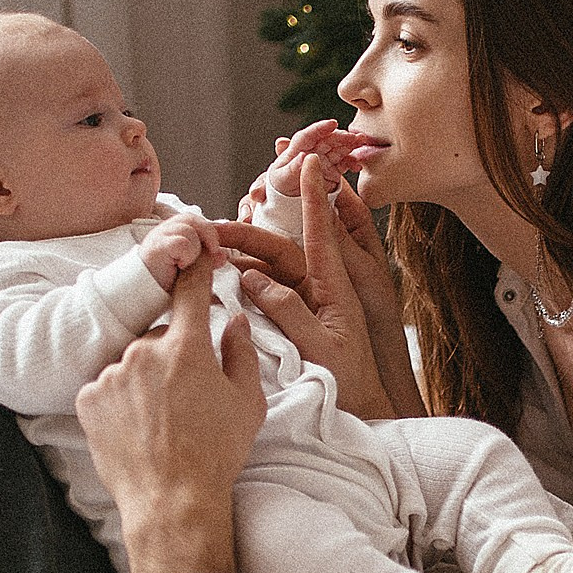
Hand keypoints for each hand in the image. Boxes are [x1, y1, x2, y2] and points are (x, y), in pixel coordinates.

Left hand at [76, 256, 265, 572]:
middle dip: (174, 354)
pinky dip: (119, 399)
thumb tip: (235, 320)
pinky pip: (107, 386)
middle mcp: (144, 351)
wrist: (171, 501)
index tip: (194, 256)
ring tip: (160, 419)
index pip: (189, 292)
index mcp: (187, 347)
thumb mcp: (247, 403)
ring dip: (144, 379)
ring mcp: (111, 374)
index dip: (194, 271)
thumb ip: (242, 352)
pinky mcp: (88, 398)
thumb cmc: (216, 453)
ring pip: (132, 362)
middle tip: (188, 394)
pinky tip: (136, 427)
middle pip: (160, 335)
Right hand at [137, 210, 221, 292]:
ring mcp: (158, 237)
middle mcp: (164, 230)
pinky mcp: (157, 247)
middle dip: (208, 235)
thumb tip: (223, 255)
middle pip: (192, 219)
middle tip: (212, 252)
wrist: (141, 294)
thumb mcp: (191, 268)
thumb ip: (206, 260)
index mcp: (172, 232)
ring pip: (190, 230)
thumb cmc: (164, 282)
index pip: (196, 220)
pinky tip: (180, 266)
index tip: (217, 249)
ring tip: (186, 264)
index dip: (210, 232)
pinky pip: (182, 242)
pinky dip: (187, 255)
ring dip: (195, 249)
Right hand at [213, 156, 422, 420]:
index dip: (314, 196)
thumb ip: (289, 311)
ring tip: (210, 245)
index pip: (321, 232)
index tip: (309, 161)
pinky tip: (225, 271)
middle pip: (281, 248)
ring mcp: (307, 300)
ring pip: (270, 267)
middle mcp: (321, 287)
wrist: (363, 411)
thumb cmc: (350, 382)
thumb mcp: (321, 347)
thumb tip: (253, 278)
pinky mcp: (295, 316)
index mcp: (335, 287)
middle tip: (211, 226)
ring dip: (243, 253)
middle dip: (248, 233)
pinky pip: (267, 289)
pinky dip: (246, 277)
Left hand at [255, 118, 369, 204]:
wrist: (287, 199)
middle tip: (354, 137)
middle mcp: (312, 151)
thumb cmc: (281, 184)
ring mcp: (323, 160)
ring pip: (338, 148)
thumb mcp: (283, 178)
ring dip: (350, 145)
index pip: (308, 136)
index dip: (320, 128)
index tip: (332, 124)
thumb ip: (293, 168)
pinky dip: (351, 163)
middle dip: (341, 136)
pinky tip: (357, 166)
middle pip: (327, 140)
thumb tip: (304, 156)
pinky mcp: (332, 170)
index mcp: (297, 149)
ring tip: (361, 142)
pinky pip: (343, 163)